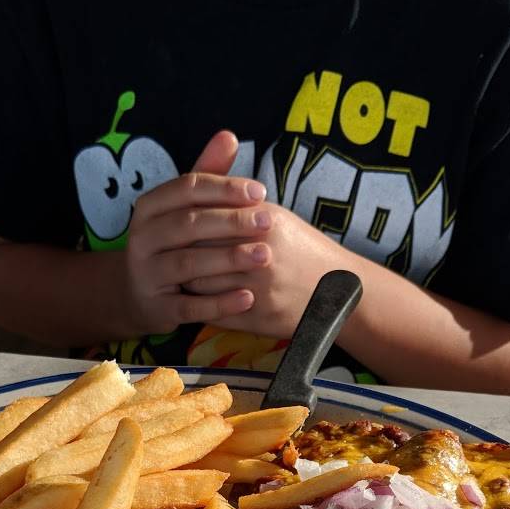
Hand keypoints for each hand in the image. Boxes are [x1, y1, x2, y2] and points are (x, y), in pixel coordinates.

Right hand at [122, 131, 272, 335]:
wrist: (139, 295)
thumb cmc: (173, 243)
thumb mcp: (184, 208)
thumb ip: (207, 174)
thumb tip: (229, 135)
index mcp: (150, 207)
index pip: (187, 188)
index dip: (224, 188)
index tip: (260, 191)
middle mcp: (142, 238)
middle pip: (189, 224)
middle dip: (231, 222)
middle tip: (268, 221)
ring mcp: (147, 274)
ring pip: (189, 263)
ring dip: (228, 259)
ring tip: (264, 256)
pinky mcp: (156, 307)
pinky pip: (190, 306)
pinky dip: (220, 303)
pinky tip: (248, 298)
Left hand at [184, 203, 347, 338]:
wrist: (341, 289)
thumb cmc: (302, 249)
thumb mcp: (274, 217)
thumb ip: (236, 203)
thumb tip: (194, 192)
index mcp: (264, 222)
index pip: (205, 217)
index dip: (183, 222)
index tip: (172, 224)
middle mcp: (261, 253)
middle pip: (197, 249)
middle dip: (179, 250)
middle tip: (168, 250)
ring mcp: (260, 288)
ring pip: (200, 283)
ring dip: (186, 279)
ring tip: (181, 274)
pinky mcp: (259, 316)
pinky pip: (216, 311)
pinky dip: (201, 305)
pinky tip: (199, 298)